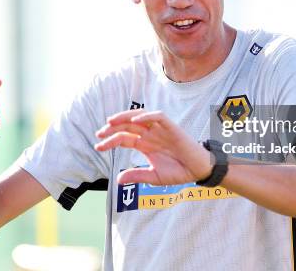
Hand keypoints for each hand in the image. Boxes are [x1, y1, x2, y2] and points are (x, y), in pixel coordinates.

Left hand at [94, 109, 212, 184]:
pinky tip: (135, 121)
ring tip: (111, 121)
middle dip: (112, 128)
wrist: (198, 171)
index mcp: (145, 144)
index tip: (98, 146)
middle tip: (99, 133)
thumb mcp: (153, 176)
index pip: (124, 138)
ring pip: (140, 117)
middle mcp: (150, 134)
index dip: (110, 140)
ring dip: (125, 117)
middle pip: (128, 126)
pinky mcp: (172, 127)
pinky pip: (158, 117)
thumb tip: (118, 180)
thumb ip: (137, 175)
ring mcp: (160, 129)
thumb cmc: (178, 172)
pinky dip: (147, 116)